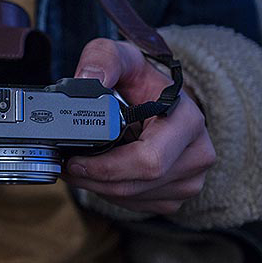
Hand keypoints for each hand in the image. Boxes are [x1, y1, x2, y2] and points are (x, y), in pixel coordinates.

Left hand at [62, 39, 215, 214]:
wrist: (158, 99)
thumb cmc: (139, 80)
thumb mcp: (120, 57)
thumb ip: (103, 58)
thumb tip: (87, 79)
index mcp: (187, 120)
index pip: (148, 160)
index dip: (105, 167)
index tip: (73, 159)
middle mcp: (197, 153)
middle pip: (136, 184)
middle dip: (93, 179)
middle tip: (64, 166)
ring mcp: (190, 179)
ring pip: (133, 198)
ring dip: (97, 188)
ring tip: (75, 168)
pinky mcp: (176, 195)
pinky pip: (136, 205)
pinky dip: (110, 193)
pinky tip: (96, 175)